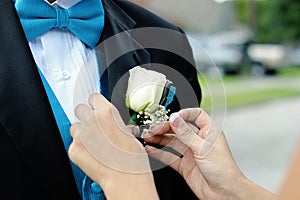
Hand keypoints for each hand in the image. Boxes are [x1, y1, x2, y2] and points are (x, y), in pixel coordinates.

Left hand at [68, 93, 158, 199]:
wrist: (126, 178)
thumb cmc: (132, 158)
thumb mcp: (129, 134)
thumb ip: (116, 124)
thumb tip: (114, 125)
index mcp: (106, 112)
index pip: (93, 97)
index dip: (96, 104)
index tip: (97, 109)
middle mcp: (91, 120)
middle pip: (80, 109)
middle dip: (86, 116)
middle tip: (95, 127)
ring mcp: (80, 135)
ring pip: (75, 127)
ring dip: (82, 133)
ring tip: (94, 144)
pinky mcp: (74, 150)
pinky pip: (74, 144)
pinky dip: (81, 148)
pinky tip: (92, 155)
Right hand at [144, 108, 276, 199]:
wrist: (225, 193)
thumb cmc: (224, 170)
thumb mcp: (203, 148)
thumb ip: (186, 133)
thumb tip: (175, 119)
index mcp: (209, 132)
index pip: (196, 115)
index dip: (184, 114)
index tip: (172, 116)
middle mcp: (199, 140)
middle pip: (179, 128)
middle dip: (165, 127)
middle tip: (153, 129)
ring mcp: (191, 153)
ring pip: (172, 142)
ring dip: (160, 139)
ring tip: (148, 136)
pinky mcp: (185, 165)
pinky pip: (170, 157)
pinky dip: (160, 153)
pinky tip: (151, 150)